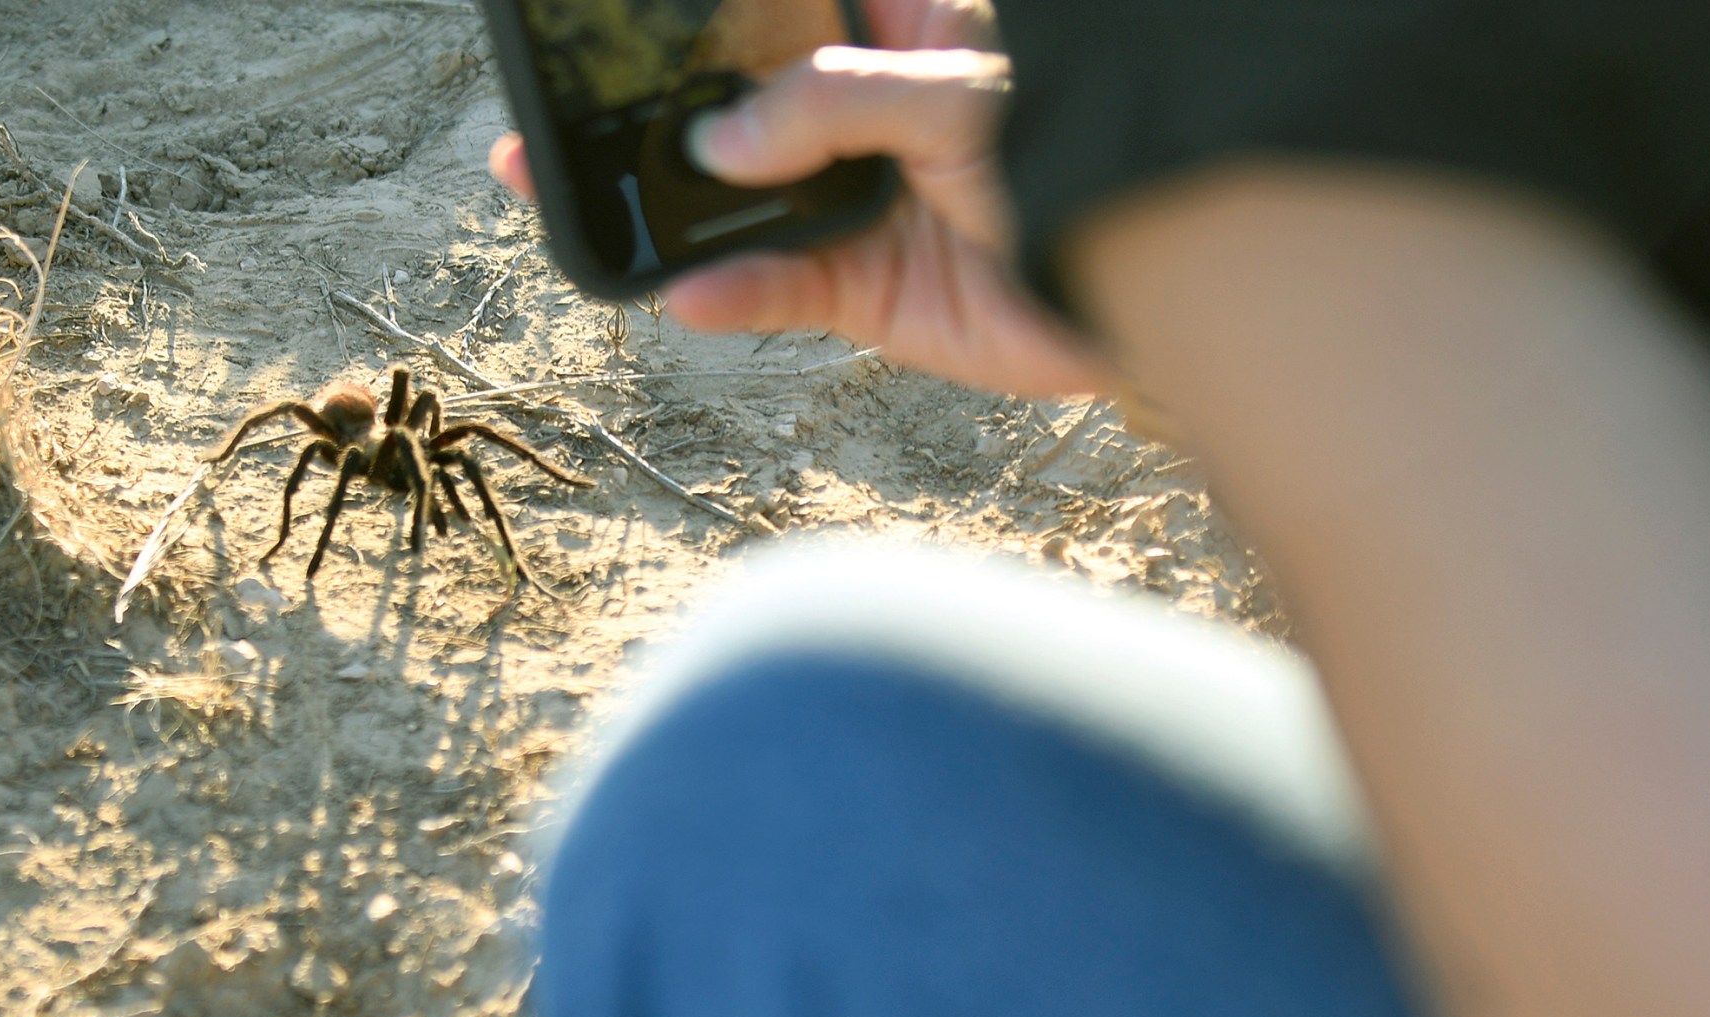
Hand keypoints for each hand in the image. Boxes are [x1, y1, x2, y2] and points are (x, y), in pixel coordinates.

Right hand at [489, 0, 1116, 397]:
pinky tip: (686, 291)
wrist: (1150, 289)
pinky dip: (730, 294)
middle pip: (734, 101)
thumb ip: (834, 102)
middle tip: (559, 111)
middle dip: (651, 108)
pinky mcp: (865, 289)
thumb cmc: (1086, 154)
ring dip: (662, 206)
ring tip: (571, 195)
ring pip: (736, 200)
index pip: (782, 6)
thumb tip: (723, 139)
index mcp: (896, 27)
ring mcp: (858, 200)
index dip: (709, 8)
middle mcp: (863, 110)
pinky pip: (776, 290)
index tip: (624, 10)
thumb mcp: (959, 97)